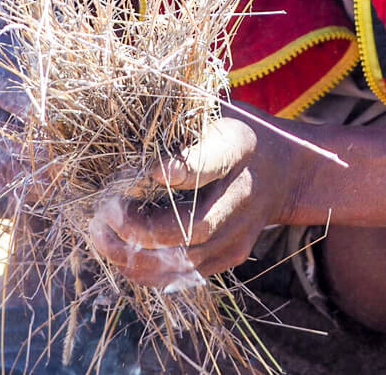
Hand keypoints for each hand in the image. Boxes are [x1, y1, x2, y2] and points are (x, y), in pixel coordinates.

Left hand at [85, 110, 308, 289]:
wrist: (284, 170)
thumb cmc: (232, 131)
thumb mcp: (214, 112)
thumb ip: (178, 121)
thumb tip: (120, 125)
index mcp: (238, 146)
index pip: (209, 164)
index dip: (178, 171)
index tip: (147, 173)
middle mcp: (242, 195)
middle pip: (192, 227)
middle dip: (140, 229)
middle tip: (102, 218)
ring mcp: (240, 231)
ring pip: (186, 260)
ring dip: (136, 256)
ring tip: (101, 240)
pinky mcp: (233, 255)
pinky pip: (188, 274)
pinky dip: (150, 270)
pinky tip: (121, 255)